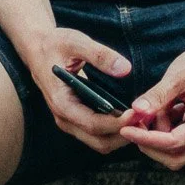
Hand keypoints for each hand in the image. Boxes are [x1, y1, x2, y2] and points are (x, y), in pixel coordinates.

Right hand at [23, 26, 132, 154]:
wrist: (39, 49)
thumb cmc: (56, 45)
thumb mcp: (76, 42)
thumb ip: (100, 54)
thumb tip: (126, 69)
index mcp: (61, 103)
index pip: (92, 125)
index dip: (116, 123)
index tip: (137, 113)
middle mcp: (64, 118)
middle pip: (99, 142)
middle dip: (124, 134)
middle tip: (146, 119)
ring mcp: (70, 121)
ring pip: (101, 142)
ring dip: (122, 135)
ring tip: (142, 119)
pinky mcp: (77, 119)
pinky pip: (99, 134)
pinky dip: (117, 131)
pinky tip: (131, 117)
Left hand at [118, 40, 184, 170]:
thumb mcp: (179, 75)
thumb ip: (158, 96)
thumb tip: (136, 111)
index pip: (173, 143)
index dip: (146, 139)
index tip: (126, 128)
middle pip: (175, 157)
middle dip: (150, 143)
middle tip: (134, 122)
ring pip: (175, 151)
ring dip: (157, 135)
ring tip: (152, 107)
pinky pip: (179, 139)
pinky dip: (164, 129)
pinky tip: (162, 109)